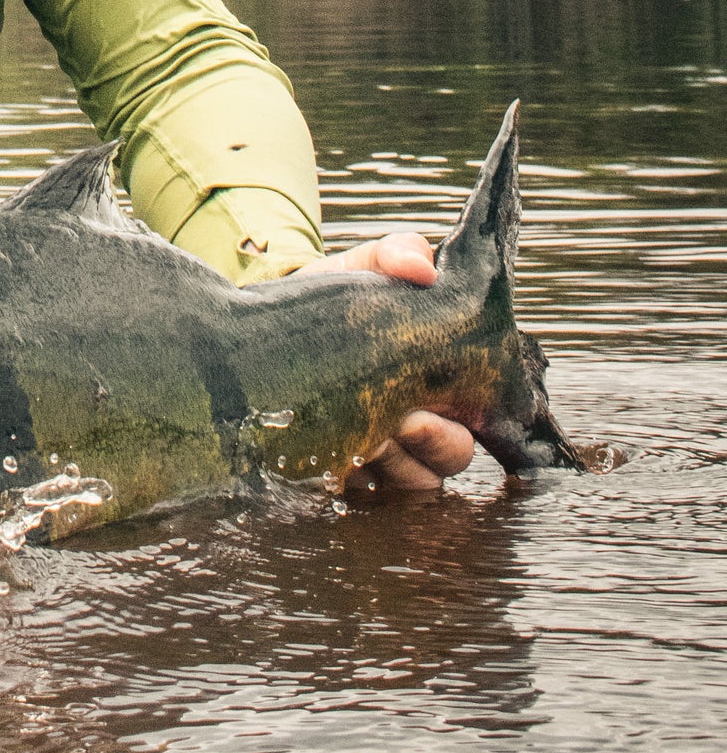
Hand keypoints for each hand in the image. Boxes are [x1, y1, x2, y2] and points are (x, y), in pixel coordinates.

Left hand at [292, 232, 476, 492]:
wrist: (267, 331)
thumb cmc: (331, 299)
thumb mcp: (359, 268)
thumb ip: (394, 254)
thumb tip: (421, 268)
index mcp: (444, 383)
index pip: (484, 421)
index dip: (464, 422)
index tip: (421, 407)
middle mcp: (424, 426)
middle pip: (453, 459)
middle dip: (428, 441)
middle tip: (392, 420)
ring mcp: (386, 456)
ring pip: (416, 484)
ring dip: (390, 463)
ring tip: (354, 436)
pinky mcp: (344, 476)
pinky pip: (364, 498)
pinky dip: (349, 481)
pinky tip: (328, 460)